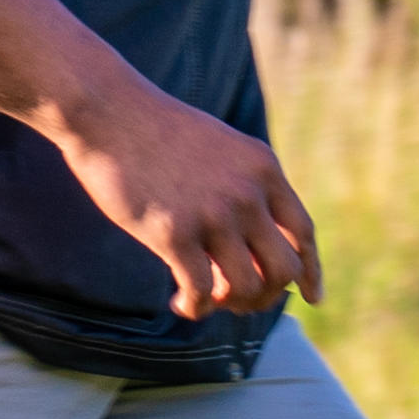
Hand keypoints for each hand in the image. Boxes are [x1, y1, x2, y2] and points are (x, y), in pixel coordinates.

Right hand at [43, 70, 323, 320]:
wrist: (108, 111)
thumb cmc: (156, 132)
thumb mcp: (219, 148)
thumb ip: (243, 188)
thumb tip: (249, 252)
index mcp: (263, 168)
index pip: (303, 232)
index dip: (310, 271)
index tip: (311, 298)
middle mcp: (247, 192)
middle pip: (283, 270)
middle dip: (264, 295)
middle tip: (236, 301)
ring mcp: (213, 213)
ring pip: (245, 287)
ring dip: (227, 305)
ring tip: (204, 300)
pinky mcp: (174, 232)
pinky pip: (200, 292)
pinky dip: (194, 308)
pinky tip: (178, 303)